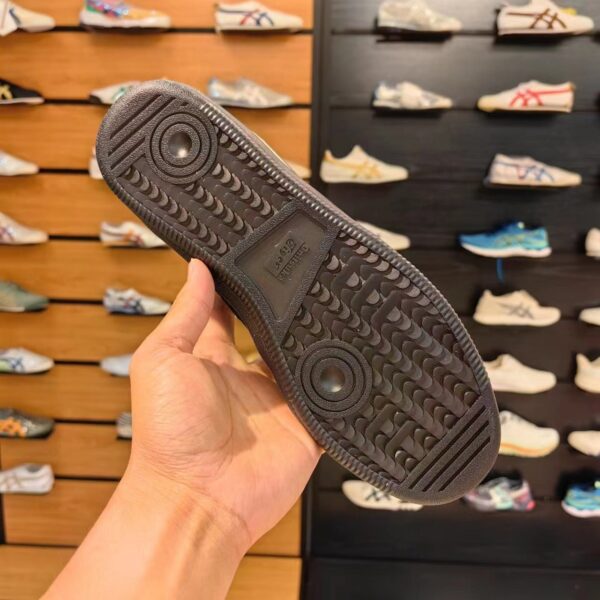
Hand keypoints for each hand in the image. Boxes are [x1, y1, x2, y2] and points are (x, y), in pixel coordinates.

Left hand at [127, 259, 320, 554]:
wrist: (196, 500)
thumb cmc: (167, 435)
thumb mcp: (162, 360)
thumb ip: (186, 315)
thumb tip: (197, 268)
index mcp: (214, 359)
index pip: (234, 312)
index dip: (246, 288)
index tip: (262, 257)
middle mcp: (249, 377)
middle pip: (276, 333)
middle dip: (290, 312)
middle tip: (309, 279)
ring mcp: (279, 402)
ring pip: (307, 362)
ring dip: (318, 344)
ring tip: (337, 309)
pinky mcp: (306, 426)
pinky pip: (330, 400)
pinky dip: (341, 384)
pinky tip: (353, 358)